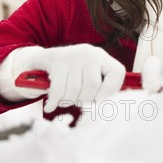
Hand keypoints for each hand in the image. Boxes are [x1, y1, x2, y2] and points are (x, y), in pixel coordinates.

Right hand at [0, 44, 125, 112]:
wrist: (45, 61)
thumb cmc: (73, 75)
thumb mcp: (89, 76)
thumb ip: (101, 89)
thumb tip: (108, 109)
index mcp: (102, 57)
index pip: (117, 73)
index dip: (110, 91)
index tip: (99, 102)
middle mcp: (90, 53)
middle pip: (93, 85)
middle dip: (84, 100)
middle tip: (78, 102)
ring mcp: (73, 55)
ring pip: (74, 89)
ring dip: (68, 101)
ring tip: (65, 101)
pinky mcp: (56, 60)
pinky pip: (58, 88)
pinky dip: (54, 101)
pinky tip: (50, 106)